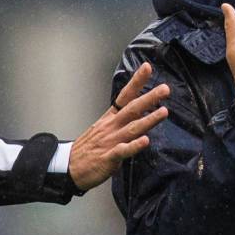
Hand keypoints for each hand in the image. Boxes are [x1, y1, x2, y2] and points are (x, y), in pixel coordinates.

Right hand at [68, 63, 169, 190]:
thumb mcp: (103, 128)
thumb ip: (122, 121)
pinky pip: (123, 150)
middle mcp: (111, 127)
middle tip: (165, 89)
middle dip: (149, 98)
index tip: (147, 67)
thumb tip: (142, 112)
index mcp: (110, 118)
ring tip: (163, 112)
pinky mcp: (108, 158)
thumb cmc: (88, 149)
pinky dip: (134, 145)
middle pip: (132, 109)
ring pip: (132, 128)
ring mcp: (110, 141)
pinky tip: (145, 141)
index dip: (136, 82)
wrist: (69, 167)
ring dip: (148, 119)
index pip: (125, 96)